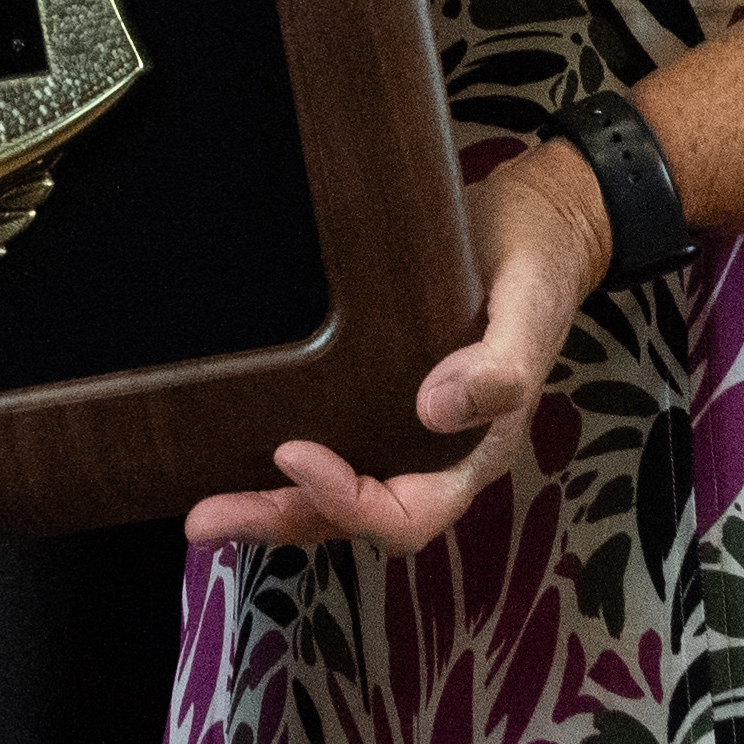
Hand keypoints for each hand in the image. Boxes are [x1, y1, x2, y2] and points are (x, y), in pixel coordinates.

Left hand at [184, 141, 617, 557]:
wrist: (534, 223)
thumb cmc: (539, 268)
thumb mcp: (531, 313)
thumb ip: (502, 369)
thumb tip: (434, 409)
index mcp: (473, 453)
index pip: (407, 512)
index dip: (348, 501)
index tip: (292, 454)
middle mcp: (431, 455)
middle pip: (353, 517)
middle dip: (282, 520)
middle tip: (206, 520)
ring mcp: (400, 428)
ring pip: (331, 492)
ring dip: (271, 504)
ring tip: (204, 511)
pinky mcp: (373, 393)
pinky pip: (329, 442)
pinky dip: (281, 464)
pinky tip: (231, 449)